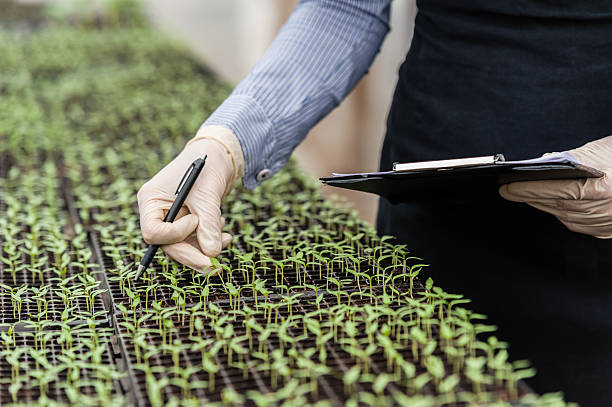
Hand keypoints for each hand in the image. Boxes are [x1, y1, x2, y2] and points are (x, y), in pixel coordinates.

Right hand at [137, 125, 243, 271]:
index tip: (196, 220)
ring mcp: (171, 218)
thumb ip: (209, 224)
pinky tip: (225, 231)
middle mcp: (157, 212)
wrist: (218, 156)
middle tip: (215, 267)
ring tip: (227, 237)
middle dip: (193, 255)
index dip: (175, 234)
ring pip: (183, 246)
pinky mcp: (185, 222)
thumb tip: (212, 254)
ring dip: (205, 248)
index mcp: (151, 201)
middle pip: (168, 245)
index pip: (153, 232)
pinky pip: (193, 240)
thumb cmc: (208, 167)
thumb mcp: (208, 195)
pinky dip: (209, 240)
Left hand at [499, 136, 611, 238]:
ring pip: (564, 216)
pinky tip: (547, 203)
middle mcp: (605, 211)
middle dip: (529, 197)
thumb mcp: (602, 151)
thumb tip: (542, 163)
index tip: (507, 187)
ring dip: (542, 205)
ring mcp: (606, 224)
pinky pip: (576, 223)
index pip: (556, 191)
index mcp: (603, 190)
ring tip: (522, 194)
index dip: (529, 189)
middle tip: (508, 189)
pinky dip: (560, 212)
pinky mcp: (606, 230)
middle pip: (556, 205)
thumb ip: (572, 158)